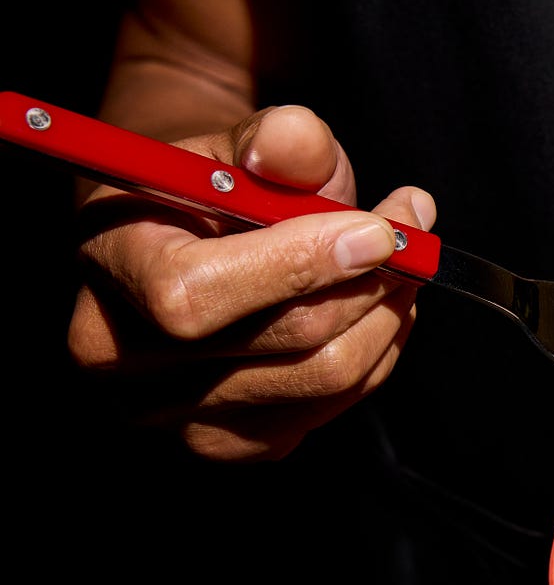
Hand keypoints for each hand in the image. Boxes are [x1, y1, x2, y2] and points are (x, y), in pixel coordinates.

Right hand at [67, 104, 435, 460]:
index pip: (199, 292)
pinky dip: (374, 354)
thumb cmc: (217, 187)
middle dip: (373, 284)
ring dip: (387, 318)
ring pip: (326, 379)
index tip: (380, 230)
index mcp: (108, 266)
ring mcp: (174, 417)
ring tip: (403, 268)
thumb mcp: (240, 144)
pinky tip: (374, 310)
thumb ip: (274, 140)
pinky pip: (333, 406)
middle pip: (287, 342)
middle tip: (415, 237)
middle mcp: (120, 359)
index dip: (304, 263)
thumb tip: (298, 141)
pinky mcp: (233, 445)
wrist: (190, 241)